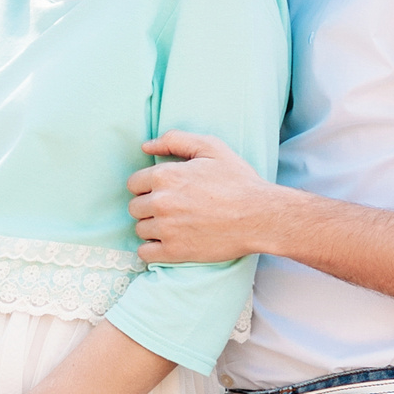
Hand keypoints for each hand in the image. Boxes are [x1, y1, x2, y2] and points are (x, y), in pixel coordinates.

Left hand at [129, 131, 281, 263]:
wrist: (260, 216)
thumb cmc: (238, 181)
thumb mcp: (211, 148)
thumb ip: (175, 140)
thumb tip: (146, 145)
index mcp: (165, 175)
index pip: (134, 183)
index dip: (148, 185)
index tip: (164, 190)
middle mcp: (161, 202)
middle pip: (135, 207)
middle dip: (149, 206)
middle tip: (171, 208)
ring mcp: (166, 229)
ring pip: (140, 229)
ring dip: (152, 228)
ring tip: (175, 224)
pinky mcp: (175, 252)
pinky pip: (145, 253)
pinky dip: (153, 249)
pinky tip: (169, 242)